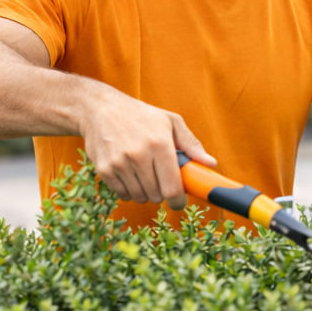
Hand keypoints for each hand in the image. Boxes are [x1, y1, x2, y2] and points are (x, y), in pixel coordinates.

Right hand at [79, 90, 214, 207]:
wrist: (100, 108)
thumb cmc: (140, 115)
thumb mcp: (170, 122)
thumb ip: (191, 144)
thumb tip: (211, 164)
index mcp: (159, 144)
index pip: (172, 187)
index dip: (179, 201)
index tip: (179, 202)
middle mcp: (138, 155)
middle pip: (156, 195)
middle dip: (162, 194)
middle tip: (160, 182)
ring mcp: (119, 163)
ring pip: (139, 196)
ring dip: (145, 193)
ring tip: (145, 177)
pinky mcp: (103, 169)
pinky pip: (122, 193)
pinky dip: (129, 190)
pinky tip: (130, 177)